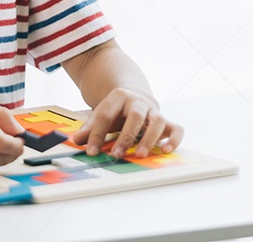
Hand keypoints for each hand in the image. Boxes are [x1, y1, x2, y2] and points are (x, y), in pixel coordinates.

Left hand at [69, 88, 183, 158]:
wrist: (134, 97)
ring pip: (157, 122)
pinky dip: (174, 140)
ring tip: (139, 155)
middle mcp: (139, 102)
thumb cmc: (116, 111)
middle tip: (117, 155)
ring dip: (149, 139)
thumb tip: (76, 140)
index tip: (91, 151)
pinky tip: (165, 150)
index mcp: (118, 97)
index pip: (106, 115)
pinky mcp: (167, 121)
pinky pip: (176, 129)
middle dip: (126, 136)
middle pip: (135, 116)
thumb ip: (89, 128)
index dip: (97, 134)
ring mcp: (154, 111)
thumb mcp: (100, 115)